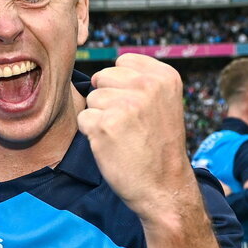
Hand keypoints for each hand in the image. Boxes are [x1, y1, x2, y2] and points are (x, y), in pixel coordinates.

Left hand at [78, 53, 195, 219]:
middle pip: (102, 77)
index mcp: (164, 76)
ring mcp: (125, 105)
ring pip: (91, 99)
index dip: (119, 85)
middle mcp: (147, 86)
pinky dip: (91, 134)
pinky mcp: (105, 125)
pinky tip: (110, 146)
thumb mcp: (163, 104)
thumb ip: (140, 82)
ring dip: (99, 118)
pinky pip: (83, 119)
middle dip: (107, 100)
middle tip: (127, 125)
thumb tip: (101, 72)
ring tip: (121, 136)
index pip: (122, 61)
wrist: (162, 186)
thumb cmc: (157, 147)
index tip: (134, 107)